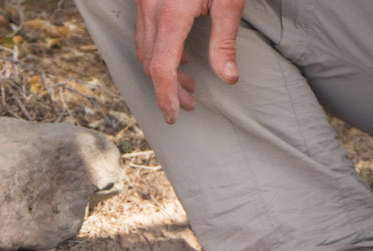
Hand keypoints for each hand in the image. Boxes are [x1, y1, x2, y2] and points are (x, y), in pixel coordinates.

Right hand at [134, 0, 244, 122]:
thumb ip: (224, 41)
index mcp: (172, 14)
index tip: (173, 116)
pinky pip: (143, 33)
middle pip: (152, 63)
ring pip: (144, 50)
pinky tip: (178, 55)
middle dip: (168, 89)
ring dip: (162, 72)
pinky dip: (157, 52)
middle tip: (189, 102)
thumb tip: (228, 77)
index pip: (162, 67)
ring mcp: (144, 3)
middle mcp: (152, 9)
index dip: (166, 97)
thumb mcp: (228, 2)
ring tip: (186, 82)